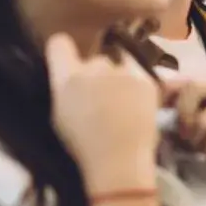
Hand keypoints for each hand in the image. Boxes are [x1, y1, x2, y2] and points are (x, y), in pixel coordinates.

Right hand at [46, 33, 161, 191]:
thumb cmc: (83, 146)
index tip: (67, 63)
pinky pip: (138, 77)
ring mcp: (123, 71)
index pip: (59, 43)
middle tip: (100, 101)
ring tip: (121, 108)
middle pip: (94, 61)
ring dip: (117, 81)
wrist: (120, 162)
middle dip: (96, 76)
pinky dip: (137, 90)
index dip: (62, 52)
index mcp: (68, 77)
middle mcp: (95, 66)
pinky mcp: (147, 80)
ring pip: (118, 68)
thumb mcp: (60, 116)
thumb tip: (69, 77)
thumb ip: (64, 89)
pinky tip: (136, 110)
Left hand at [160, 67, 205, 205]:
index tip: (160, 113)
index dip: (165, 95)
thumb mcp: (190, 116)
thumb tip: (147, 98)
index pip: (181, 77)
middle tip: (184, 134)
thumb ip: (176, 102)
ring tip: (200, 146)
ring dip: (197, 140)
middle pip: (193, 87)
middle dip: (183, 116)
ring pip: (205, 120)